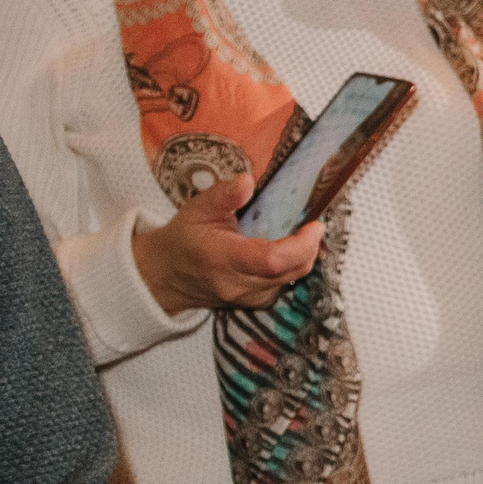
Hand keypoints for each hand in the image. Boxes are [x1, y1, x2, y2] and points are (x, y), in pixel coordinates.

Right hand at [130, 170, 323, 312]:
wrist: (167, 274)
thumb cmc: (184, 238)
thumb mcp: (198, 209)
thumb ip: (224, 195)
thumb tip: (248, 181)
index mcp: (221, 258)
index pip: (271, 260)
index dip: (301, 244)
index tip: (315, 225)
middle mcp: (236, 284)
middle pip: (289, 270)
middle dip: (309, 247)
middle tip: (312, 224)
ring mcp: (247, 298)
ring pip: (291, 278)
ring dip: (303, 255)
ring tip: (300, 233)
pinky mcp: (255, 302)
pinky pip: (284, 284)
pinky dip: (292, 265)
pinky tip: (285, 249)